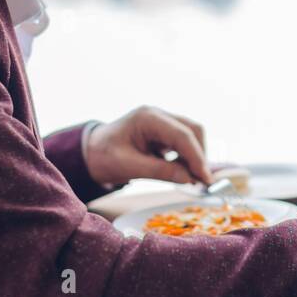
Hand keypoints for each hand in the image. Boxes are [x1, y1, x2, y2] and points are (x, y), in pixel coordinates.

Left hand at [84, 106, 210, 186]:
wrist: (91, 153)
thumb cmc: (104, 157)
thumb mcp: (128, 166)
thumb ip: (159, 171)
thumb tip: (189, 179)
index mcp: (148, 118)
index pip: (181, 134)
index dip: (196, 157)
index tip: (205, 178)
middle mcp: (158, 115)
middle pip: (192, 130)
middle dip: (199, 155)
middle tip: (202, 180)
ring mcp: (162, 122)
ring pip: (191, 135)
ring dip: (195, 156)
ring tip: (193, 179)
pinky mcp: (164, 133)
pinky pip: (183, 142)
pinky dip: (188, 157)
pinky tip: (184, 173)